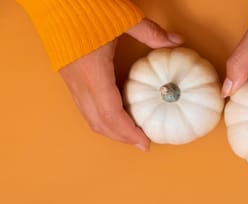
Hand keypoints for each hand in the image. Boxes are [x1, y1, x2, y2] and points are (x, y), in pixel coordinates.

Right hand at [59, 19, 182, 150]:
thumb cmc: (86, 5)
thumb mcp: (125, 18)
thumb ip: (152, 34)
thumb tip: (176, 42)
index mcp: (94, 73)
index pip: (111, 115)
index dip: (128, 133)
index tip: (145, 143)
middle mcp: (79, 82)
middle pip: (99, 122)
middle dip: (121, 137)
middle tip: (142, 143)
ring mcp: (71, 80)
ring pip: (89, 116)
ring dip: (110, 129)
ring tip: (131, 133)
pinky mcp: (68, 75)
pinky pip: (84, 105)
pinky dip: (101, 115)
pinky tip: (117, 112)